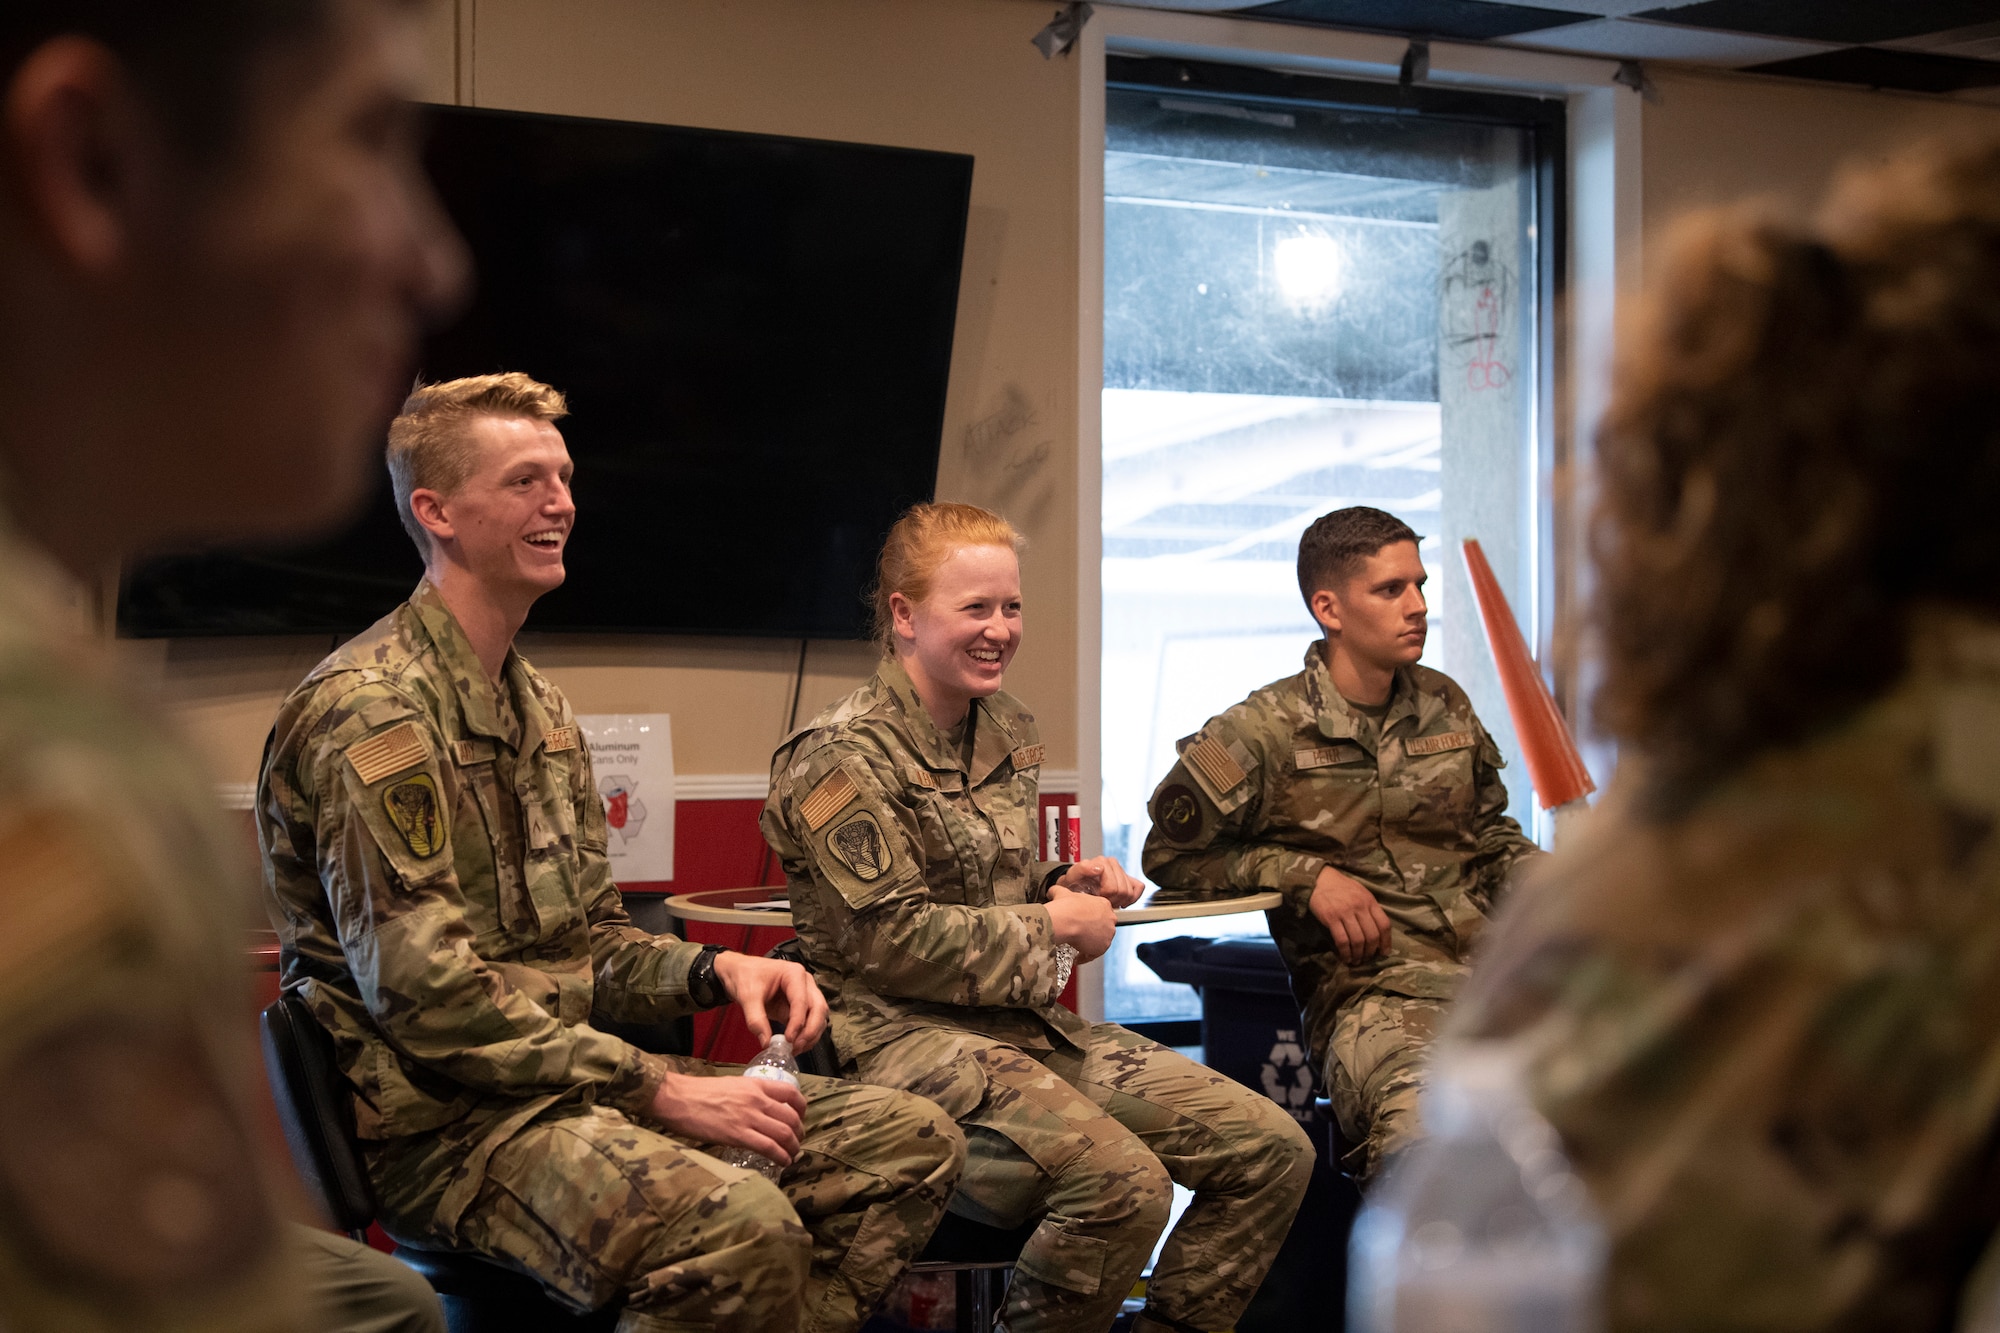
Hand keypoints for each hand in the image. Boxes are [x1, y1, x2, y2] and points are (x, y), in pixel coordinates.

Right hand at [648, 1069, 805, 1165]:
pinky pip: (768, 1147)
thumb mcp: (732, 1084)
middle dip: (799, 1132)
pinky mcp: (737, 1135)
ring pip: (784, 1133)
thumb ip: (750, 1094)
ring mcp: (748, 1117)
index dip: (802, 1108)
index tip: (800, 1118)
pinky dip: (781, 1156)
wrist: (677, 1098)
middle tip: (797, 1141)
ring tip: (792, 1154)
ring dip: (793, 1146)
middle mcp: (756, 1100)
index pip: (791, 1093)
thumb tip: (761, 1108)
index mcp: (755, 1085)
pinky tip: (783, 1161)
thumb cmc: (699, 1092)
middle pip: (791, 1117)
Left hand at [711, 950, 828, 1050]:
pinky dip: (804, 1035)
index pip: (802, 1001)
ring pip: (818, 1017)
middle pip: (818, 1008)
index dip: (798, 1022)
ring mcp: (804, 995)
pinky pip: (808, 1023)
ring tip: (795, 1049)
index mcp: (794, 974)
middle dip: (810, 1030)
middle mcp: (804, 983)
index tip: (789, 1039)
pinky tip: (794, 1046)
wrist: (738, 972)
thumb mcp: (747, 996)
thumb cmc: (745, 976)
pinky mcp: (798, 1007)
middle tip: (796, 1046)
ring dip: (810, 1035)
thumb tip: (766, 1042)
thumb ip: (756, 1019)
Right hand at [1045, 882, 1115, 961]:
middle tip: (1080, 934)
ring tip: (1078, 946)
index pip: (1100, 912)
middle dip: (1092, 931)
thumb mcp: (1062, 893)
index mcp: (1104, 904)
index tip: (1083, 922)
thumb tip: (1052, 891)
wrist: (1065, 921)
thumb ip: (1059, 891)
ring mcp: (1108, 933)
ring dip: (1090, 944)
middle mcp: (1110, 918)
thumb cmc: (1065, 907)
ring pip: (1100, 941)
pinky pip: (1094, 954)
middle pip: (1103, 927)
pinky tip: (1077, 957)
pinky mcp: (1103, 947)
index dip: (1090, 918)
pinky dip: (1086, 956)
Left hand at [1057, 856, 1144, 907]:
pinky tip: (1121, 901)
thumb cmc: (1073, 882)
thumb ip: (1082, 869)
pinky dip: (1132, 897)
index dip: (1105, 897)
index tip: (1096, 899)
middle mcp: (1112, 863)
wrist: (1074, 884)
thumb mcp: (1072, 876)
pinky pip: (1139, 887)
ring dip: (1119, 900)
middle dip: (1112, 900)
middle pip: (1123, 891)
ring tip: (1107, 900)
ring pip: (1130, 891)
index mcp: (1101, 862)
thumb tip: (1099, 868)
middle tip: (1102, 901)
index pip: (1113, 888)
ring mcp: (1120, 870)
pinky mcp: (1128, 877)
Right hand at [1309, 866, 1392, 964]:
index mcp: (1370, 901)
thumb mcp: (1361, 893)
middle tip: (1367, 959)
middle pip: (1372, 935)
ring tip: (1356, 961)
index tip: (1384, 953)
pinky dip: (1345, 952)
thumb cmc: (1342, 887)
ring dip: (1358, 954)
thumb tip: (1378, 932)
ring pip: (1358, 940)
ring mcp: (1345, 912)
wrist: (1320, 879)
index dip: (1386, 942)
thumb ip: (1370, 909)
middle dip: (1370, 951)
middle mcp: (1360, 907)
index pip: (1384, 924)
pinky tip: (1345, 957)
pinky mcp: (1331, 918)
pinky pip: (1342, 940)